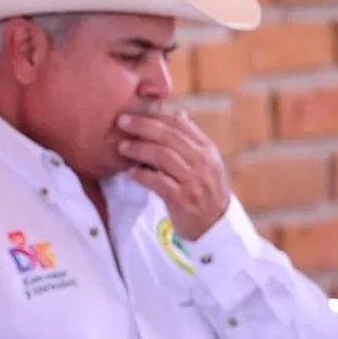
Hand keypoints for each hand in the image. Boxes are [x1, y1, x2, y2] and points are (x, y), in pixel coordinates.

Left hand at [117, 111, 228, 240]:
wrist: (215, 225)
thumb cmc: (204, 190)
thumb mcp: (205, 162)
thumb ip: (191, 139)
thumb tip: (178, 113)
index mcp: (207, 149)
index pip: (180, 125)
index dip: (155, 117)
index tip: (134, 114)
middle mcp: (202, 162)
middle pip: (168, 136)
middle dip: (142, 126)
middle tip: (122, 122)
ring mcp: (193, 181)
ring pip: (162, 156)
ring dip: (138, 149)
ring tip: (122, 147)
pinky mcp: (182, 199)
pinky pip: (158, 182)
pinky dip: (141, 175)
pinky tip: (129, 172)